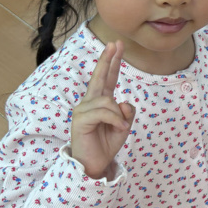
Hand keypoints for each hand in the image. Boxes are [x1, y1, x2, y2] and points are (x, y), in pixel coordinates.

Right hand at [69, 40, 133, 179]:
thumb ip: (127, 112)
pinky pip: (104, 112)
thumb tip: (124, 102)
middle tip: (114, 43)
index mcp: (101, 102)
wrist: (94, 164)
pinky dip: (115, 120)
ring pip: (108, 100)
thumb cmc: (106, 144)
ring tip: (120, 128)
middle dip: (107, 59)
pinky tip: (118, 128)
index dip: (112, 62)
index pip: (108, 78)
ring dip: (119, 116)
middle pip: (99, 77)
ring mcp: (83, 110)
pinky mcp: (80, 119)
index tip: (116, 46)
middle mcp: (90, 102)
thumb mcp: (123, 126)